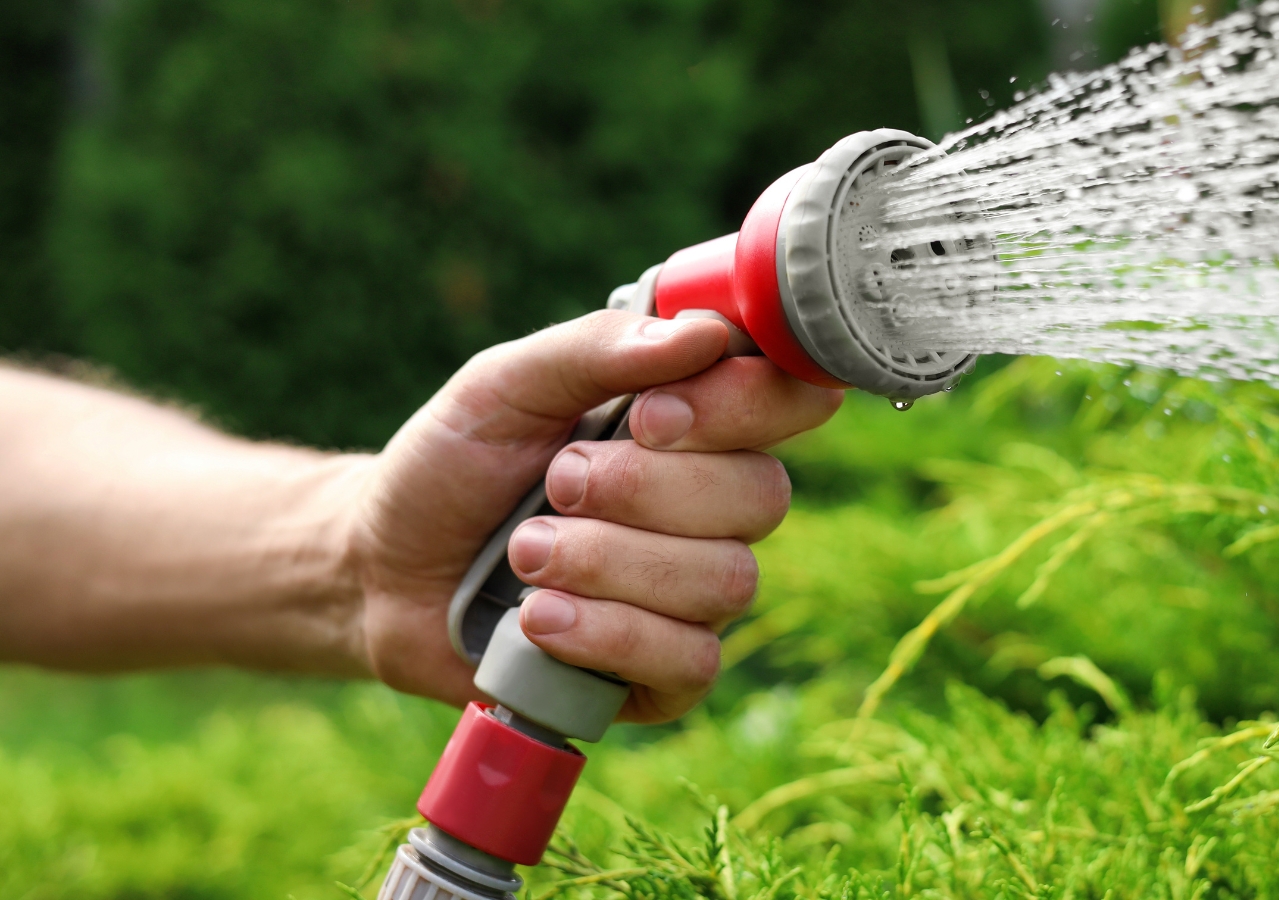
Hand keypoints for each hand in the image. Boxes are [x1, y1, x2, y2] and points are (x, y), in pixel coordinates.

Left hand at [346, 310, 842, 721]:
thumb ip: (597, 350)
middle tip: (556, 483)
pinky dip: (608, 635)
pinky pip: (691, 660)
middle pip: (762, 496)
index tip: (649, 415)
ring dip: (608, 563)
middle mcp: (713, 505)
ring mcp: (695, 593)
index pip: (787, 400)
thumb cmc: (453, 464)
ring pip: (725, 580)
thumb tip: (705, 333)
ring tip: (525, 554)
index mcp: (694, 421)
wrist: (382, 569)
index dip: (739, 407)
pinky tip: (539, 621)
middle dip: (644, 490)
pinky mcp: (666, 672)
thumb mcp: (505, 383)